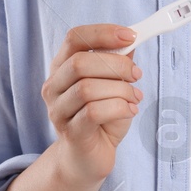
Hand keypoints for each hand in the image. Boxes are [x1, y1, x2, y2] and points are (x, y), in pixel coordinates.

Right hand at [41, 24, 143, 184]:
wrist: (89, 157)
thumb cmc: (102, 117)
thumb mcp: (113, 84)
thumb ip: (118, 61)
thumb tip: (131, 39)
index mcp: (62, 67)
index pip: (75, 38)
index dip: (103, 33)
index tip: (131, 36)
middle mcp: (54, 86)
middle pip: (80, 63)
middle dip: (117, 65)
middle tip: (137, 74)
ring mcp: (58, 110)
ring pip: (87, 89)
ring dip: (121, 90)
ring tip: (134, 97)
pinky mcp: (71, 132)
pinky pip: (94, 112)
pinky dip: (119, 108)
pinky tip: (130, 110)